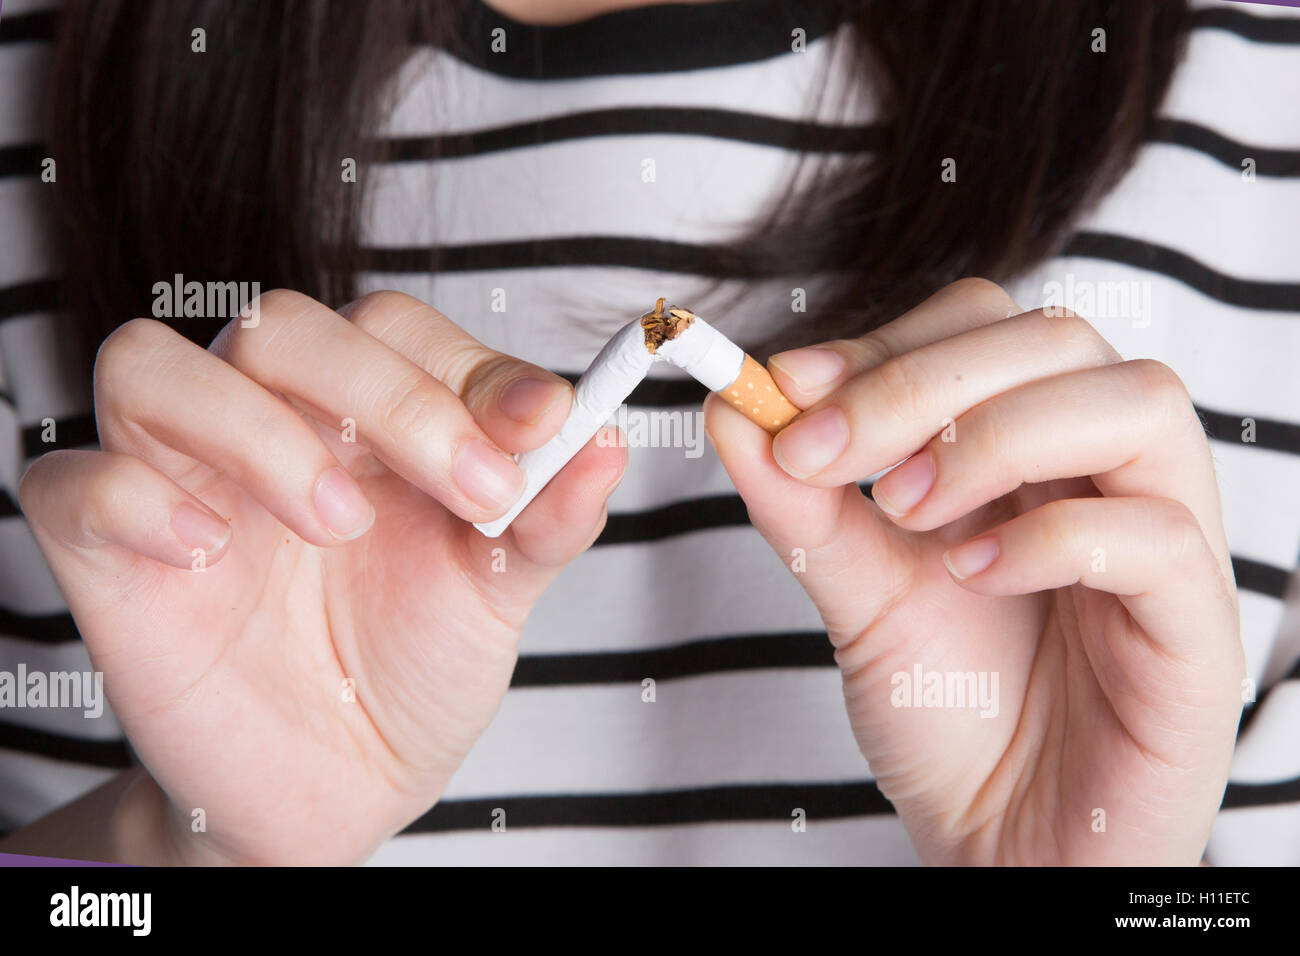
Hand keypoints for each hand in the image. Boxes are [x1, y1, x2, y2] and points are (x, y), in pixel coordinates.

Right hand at [19, 290, 624, 864]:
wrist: (340, 788)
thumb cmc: (412, 670)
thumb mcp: (497, 593)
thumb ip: (546, 514)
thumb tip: (607, 433)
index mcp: (365, 420)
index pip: (395, 329)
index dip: (467, 366)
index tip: (541, 427)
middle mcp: (268, 427)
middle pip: (284, 327)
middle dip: (387, 395)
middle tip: (470, 487)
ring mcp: (179, 481)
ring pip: (154, 365)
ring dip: (258, 431)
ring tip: (338, 523)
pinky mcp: (106, 556)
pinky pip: (73, 482)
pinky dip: (135, 499)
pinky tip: (207, 551)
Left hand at [704, 279, 1243, 864]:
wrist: (1004, 845)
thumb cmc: (954, 717)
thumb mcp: (859, 595)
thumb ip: (805, 505)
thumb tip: (733, 410)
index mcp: (1032, 451)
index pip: (988, 326)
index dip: (887, 342)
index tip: (785, 388)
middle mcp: (1106, 475)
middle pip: (1057, 341)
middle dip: (924, 381)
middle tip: (830, 451)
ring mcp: (1164, 543)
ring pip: (1136, 403)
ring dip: (996, 437)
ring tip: (907, 509)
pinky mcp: (1196, 628)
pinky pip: (1157, 536)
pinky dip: (1046, 538)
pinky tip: (971, 577)